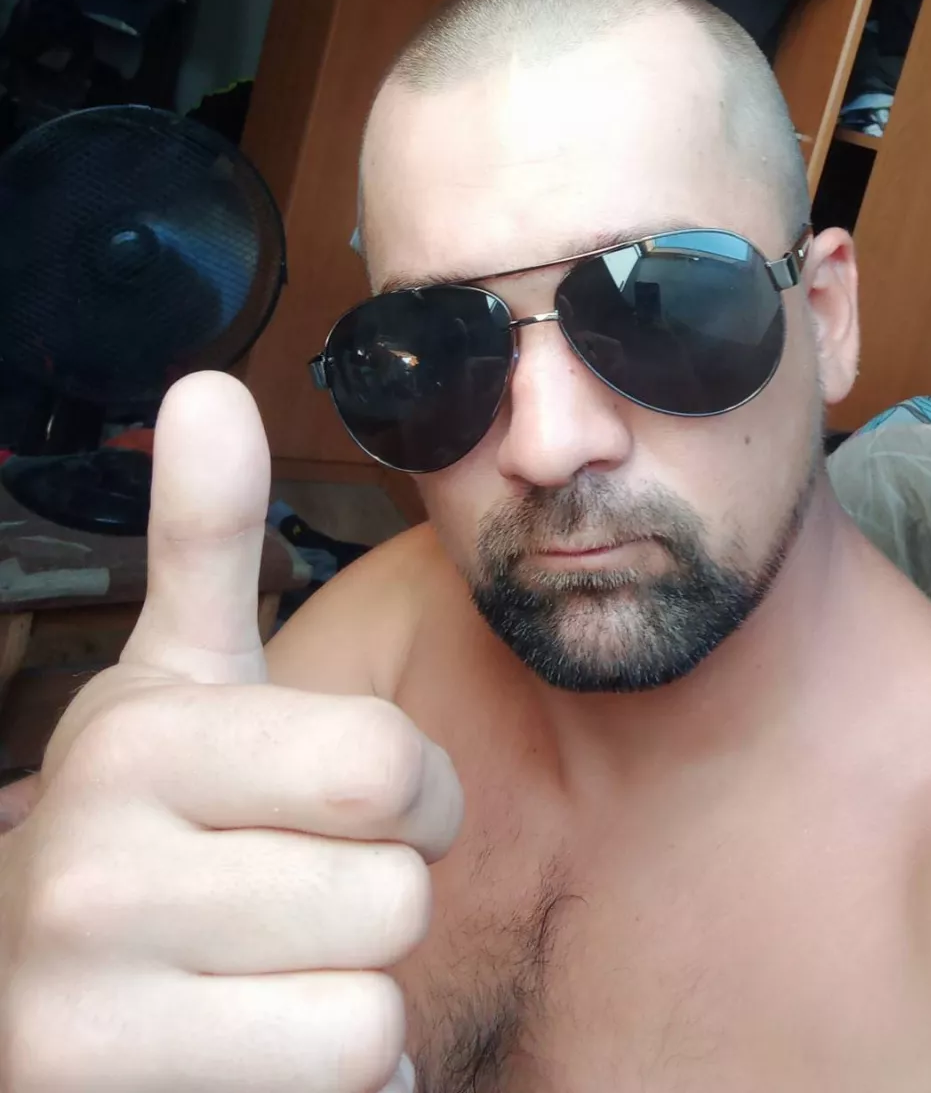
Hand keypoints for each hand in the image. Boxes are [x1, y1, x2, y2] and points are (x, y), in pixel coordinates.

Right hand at [0, 373, 460, 1092]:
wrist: (22, 1002)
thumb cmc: (141, 834)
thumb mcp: (171, 687)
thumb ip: (202, 542)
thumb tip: (205, 384)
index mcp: (133, 742)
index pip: (389, 770)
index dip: (411, 797)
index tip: (354, 805)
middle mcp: (87, 876)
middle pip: (394, 896)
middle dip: (373, 903)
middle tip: (291, 902)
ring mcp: (84, 1020)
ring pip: (371, 1015)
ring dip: (350, 1008)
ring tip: (261, 980)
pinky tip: (246, 1059)